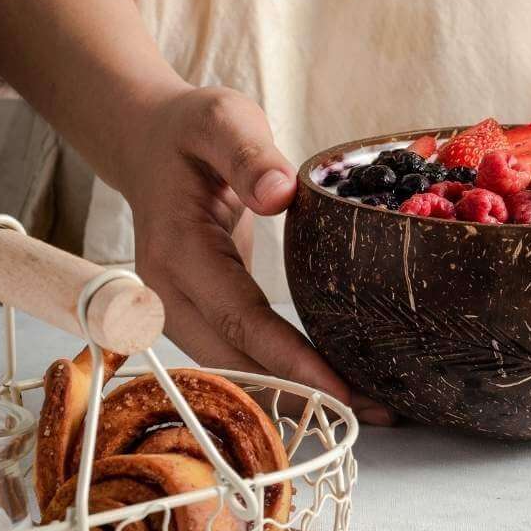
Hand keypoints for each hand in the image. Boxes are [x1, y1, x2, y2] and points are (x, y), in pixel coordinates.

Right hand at [120, 85, 393, 424]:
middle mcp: (169, 295)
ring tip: (373, 407)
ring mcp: (179, 311)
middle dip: (306, 394)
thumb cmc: (191, 131)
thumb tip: (278, 194)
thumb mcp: (221, 120)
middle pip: (238, 363)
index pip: (239, 320)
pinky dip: (286, 375)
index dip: (290, 360)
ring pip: (238, 371)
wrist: (150, 144)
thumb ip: (247, 154)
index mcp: (177, 252)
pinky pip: (241, 356)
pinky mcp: (199, 314)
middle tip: (380, 410)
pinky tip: (338, 383)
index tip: (341, 390)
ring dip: (298, 395)